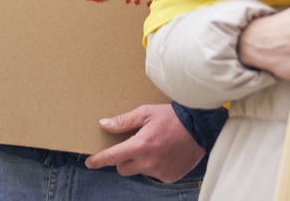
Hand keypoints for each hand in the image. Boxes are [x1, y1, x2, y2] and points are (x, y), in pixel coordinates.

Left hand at [84, 103, 204, 182]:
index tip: (89, 163)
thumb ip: (124, 121)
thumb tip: (104, 124)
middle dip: (123, 159)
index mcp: (140, 146)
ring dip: (141, 162)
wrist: (200, 127)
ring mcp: (160, 172)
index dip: (98, 161)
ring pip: (140, 171)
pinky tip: (164, 153)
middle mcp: (149, 162)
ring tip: (154, 146)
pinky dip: (155, 166)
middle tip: (133, 145)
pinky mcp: (170, 177)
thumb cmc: (172, 117)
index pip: (112, 157)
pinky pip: (155, 174)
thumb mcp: (146, 113)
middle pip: (123, 168)